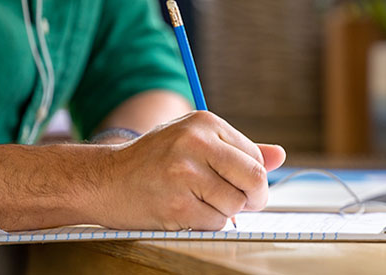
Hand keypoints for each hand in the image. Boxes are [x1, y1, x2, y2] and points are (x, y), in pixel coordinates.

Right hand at [81, 111, 285, 230]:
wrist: (105, 180)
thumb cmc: (154, 161)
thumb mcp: (194, 142)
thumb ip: (237, 149)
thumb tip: (280, 156)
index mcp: (204, 122)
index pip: (254, 156)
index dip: (253, 177)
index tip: (237, 184)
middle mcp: (196, 143)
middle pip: (254, 179)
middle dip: (254, 198)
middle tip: (240, 203)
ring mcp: (185, 175)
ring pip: (236, 204)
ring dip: (225, 212)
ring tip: (200, 203)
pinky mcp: (177, 206)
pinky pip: (216, 223)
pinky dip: (207, 224)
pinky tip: (186, 212)